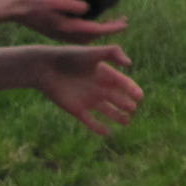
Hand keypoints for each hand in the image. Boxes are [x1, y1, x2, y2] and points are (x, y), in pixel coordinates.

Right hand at [0, 0, 127, 41]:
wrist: (12, 7)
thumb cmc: (33, 0)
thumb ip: (73, 5)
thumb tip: (87, 9)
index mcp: (67, 27)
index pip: (96, 30)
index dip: (112, 27)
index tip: (125, 23)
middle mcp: (64, 33)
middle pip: (93, 36)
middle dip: (108, 29)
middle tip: (123, 22)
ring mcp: (58, 33)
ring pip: (84, 38)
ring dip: (98, 31)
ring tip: (110, 22)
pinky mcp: (53, 30)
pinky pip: (76, 35)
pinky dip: (87, 31)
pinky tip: (89, 24)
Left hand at [0, 45, 141, 136]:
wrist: (46, 68)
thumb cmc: (70, 56)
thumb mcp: (94, 52)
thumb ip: (113, 53)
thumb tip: (129, 63)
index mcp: (105, 75)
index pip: (123, 84)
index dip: (132, 90)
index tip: (140, 97)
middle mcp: (99, 88)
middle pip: (117, 99)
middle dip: (126, 104)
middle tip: (133, 109)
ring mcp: (88, 100)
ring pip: (107, 111)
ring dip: (117, 116)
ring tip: (126, 121)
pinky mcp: (77, 110)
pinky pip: (91, 121)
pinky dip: (99, 128)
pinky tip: (108, 133)